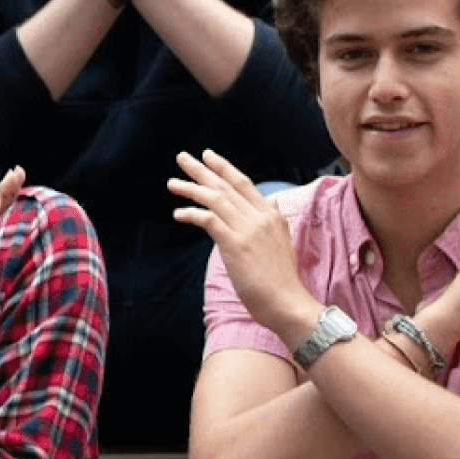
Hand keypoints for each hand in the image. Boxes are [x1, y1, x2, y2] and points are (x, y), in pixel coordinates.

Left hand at [169, 150, 313, 339]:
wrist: (287, 302)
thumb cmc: (281, 278)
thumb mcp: (281, 241)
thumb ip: (273, 220)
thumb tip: (272, 201)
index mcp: (271, 215)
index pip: (244, 183)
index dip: (225, 168)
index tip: (208, 156)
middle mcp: (260, 217)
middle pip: (226, 186)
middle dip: (202, 170)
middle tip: (182, 157)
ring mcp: (248, 230)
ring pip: (215, 199)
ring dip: (191, 189)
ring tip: (172, 184)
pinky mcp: (235, 244)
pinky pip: (208, 220)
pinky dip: (192, 214)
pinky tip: (178, 213)